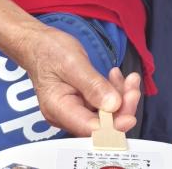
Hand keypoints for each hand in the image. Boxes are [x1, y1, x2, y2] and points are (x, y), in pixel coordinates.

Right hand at [19, 26, 140, 135]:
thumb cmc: (49, 50)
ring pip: (105, 112)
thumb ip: (92, 85)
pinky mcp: (83, 101)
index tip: (130, 115)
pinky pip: (103, 102)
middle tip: (133, 89)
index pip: (88, 128)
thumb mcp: (72, 63)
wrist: (39, 43)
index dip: (112, 126)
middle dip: (121, 108)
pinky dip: (114, 91)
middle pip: (100, 123)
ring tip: (130, 78)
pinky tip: (117, 76)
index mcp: (58, 109)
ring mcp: (75, 108)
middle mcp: (67, 114)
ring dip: (121, 97)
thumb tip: (113, 105)